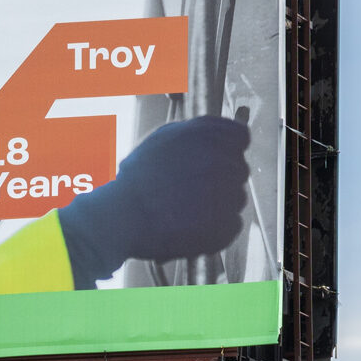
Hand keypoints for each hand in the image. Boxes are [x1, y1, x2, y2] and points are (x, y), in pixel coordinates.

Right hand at [57, 116, 250, 283]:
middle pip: (238, 168)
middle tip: (190, 189)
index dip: (228, 148)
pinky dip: (217, 226)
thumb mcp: (162, 140)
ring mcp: (228, 195)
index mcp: (209, 136)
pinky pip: (231, 223)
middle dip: (220, 177)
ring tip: (186, 208)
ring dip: (218, 202)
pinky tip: (192, 223)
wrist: (122, 217)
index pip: (239, 136)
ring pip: (236, 197)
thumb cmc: (137, 180)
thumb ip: (196, 133)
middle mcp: (223, 161)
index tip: (217, 159)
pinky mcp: (225, 225)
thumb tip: (219, 135)